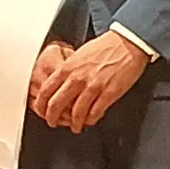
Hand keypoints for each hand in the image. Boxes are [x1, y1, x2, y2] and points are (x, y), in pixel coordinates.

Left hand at [30, 26, 151, 129]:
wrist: (128, 42)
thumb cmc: (107, 46)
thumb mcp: (80, 54)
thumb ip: (69, 70)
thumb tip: (61, 83)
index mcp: (68, 67)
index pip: (45, 91)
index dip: (40, 105)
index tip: (42, 111)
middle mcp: (77, 78)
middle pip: (56, 105)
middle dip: (52, 118)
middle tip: (54, 123)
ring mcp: (93, 86)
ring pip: (76, 113)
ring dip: (74, 123)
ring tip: (76, 126)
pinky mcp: (108, 93)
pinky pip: (95, 113)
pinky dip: (91, 119)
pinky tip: (91, 119)